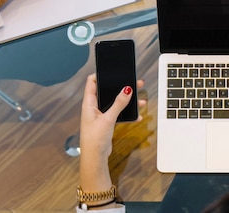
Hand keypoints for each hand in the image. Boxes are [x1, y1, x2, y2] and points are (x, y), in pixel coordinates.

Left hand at [79, 74, 145, 193]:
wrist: (95, 158)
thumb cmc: (94, 139)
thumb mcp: (108, 119)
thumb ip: (118, 104)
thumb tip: (127, 89)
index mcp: (89, 103)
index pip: (91, 82)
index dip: (100, 75)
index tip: (112, 70)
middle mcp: (94, 107)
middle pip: (107, 91)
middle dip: (120, 87)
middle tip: (134, 83)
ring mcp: (101, 115)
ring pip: (115, 103)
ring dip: (127, 101)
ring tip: (140, 99)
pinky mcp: (107, 123)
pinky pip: (119, 114)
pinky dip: (127, 114)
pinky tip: (137, 116)